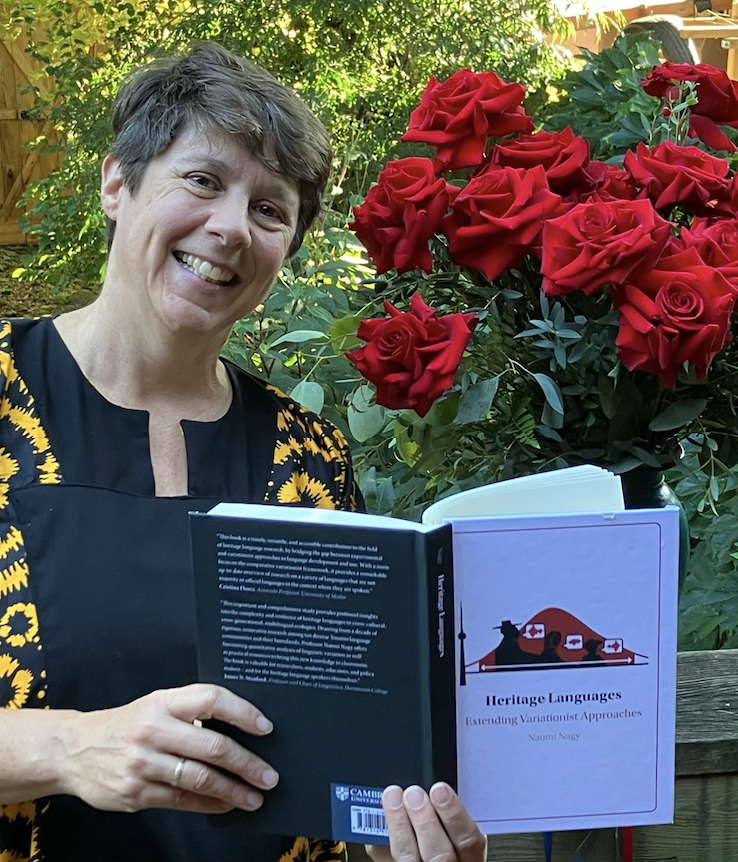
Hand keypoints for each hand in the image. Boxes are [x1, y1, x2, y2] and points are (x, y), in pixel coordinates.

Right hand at [59, 683, 277, 814]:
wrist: (74, 749)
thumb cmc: (127, 724)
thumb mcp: (156, 705)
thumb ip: (191, 711)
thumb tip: (240, 727)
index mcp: (163, 702)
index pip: (211, 699)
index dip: (242, 712)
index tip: (265, 727)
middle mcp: (154, 730)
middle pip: (212, 746)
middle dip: (247, 763)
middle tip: (269, 775)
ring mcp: (144, 763)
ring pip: (200, 778)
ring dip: (233, 790)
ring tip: (254, 796)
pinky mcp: (136, 793)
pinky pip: (182, 801)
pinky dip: (209, 804)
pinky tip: (226, 805)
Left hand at [367, 783, 485, 861]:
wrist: (419, 856)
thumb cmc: (441, 834)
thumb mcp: (453, 823)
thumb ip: (447, 808)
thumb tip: (433, 778)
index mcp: (468, 856)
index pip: (469, 840)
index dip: (455, 815)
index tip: (440, 789)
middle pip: (440, 854)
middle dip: (425, 821)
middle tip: (414, 793)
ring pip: (409, 858)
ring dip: (399, 825)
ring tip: (393, 798)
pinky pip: (385, 858)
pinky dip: (380, 838)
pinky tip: (375, 819)